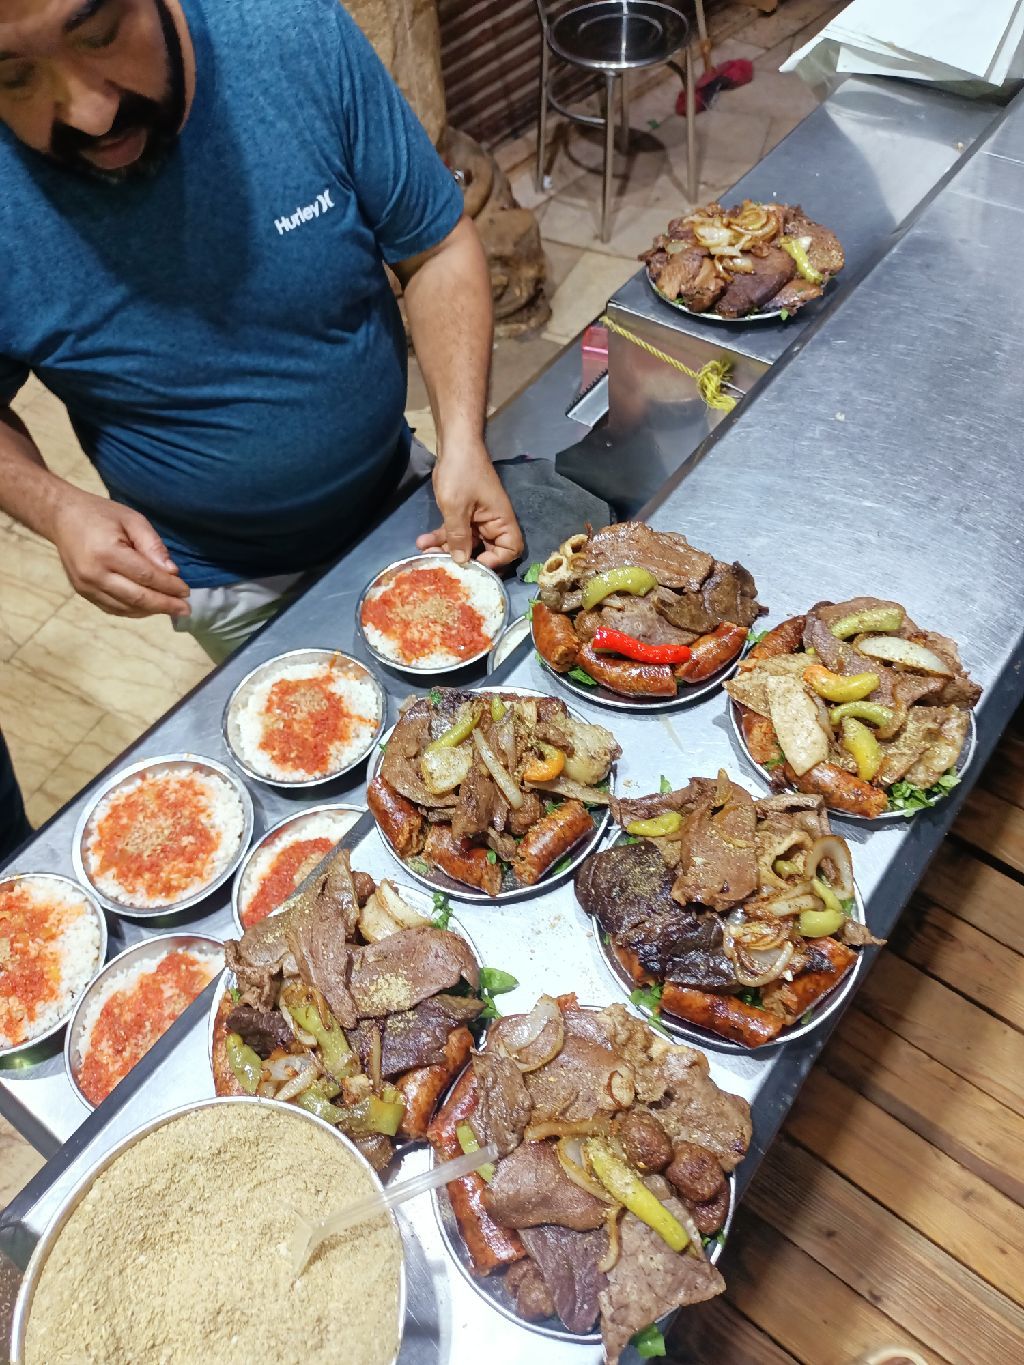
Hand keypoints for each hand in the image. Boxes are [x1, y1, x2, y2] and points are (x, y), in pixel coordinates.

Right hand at [51, 491, 190, 618]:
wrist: (62, 517)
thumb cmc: (100, 514)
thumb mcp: (132, 519)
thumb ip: (153, 545)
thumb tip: (172, 572)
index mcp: (106, 553)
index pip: (146, 576)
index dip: (169, 586)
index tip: (187, 591)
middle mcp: (93, 574)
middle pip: (138, 598)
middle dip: (165, 605)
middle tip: (186, 609)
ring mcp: (85, 587)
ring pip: (126, 607)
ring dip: (152, 610)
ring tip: (172, 609)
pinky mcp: (82, 592)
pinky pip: (113, 608)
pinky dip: (134, 610)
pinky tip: (150, 607)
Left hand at [417, 446, 523, 570]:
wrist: (454, 443)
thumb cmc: (461, 472)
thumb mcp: (456, 508)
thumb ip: (459, 537)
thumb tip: (462, 562)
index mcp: (501, 520)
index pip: (510, 550)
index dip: (495, 562)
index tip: (473, 566)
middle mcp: (492, 522)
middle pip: (485, 551)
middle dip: (463, 560)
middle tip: (444, 567)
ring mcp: (477, 518)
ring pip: (465, 542)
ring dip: (446, 549)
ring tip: (426, 554)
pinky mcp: (463, 513)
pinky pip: (454, 531)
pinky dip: (440, 537)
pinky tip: (422, 541)